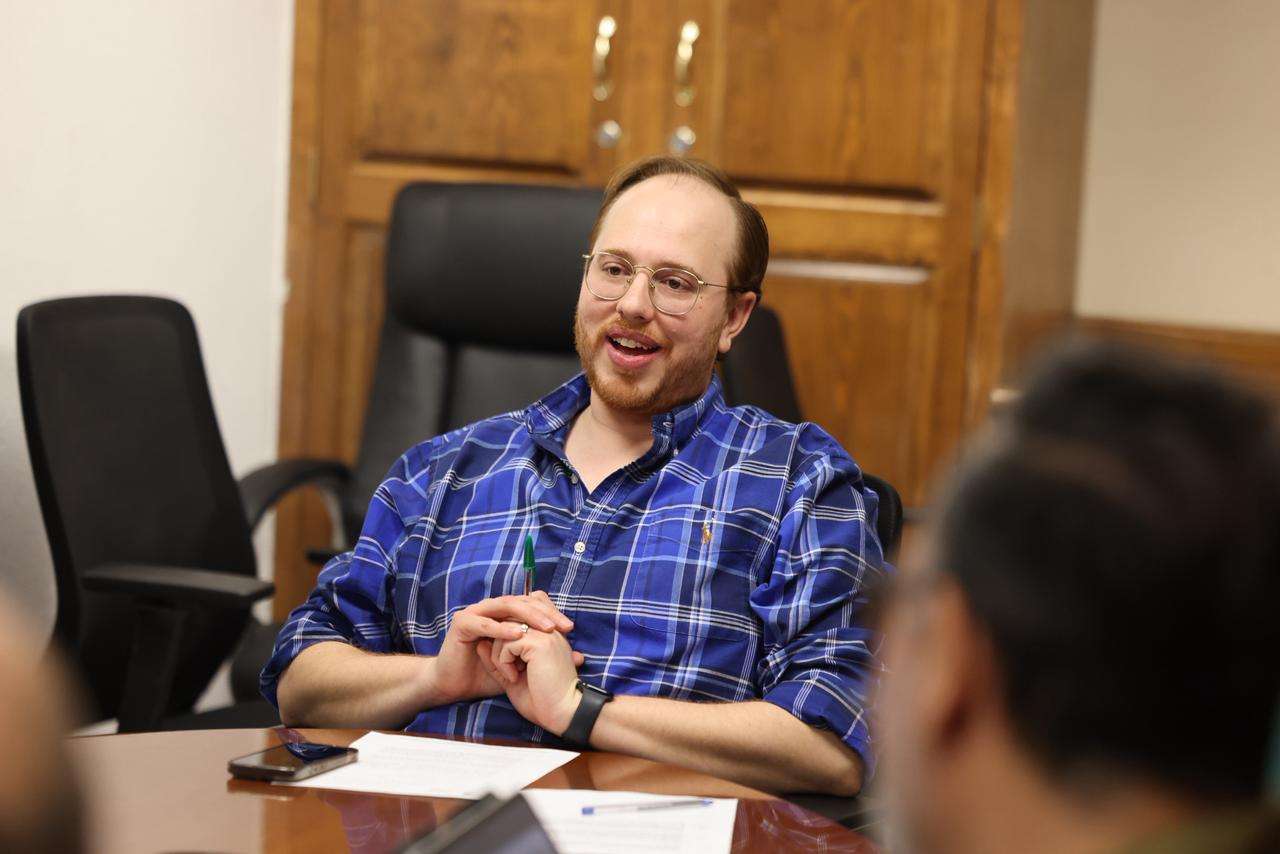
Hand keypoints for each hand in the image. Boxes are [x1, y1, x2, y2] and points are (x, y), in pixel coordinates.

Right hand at [429, 595, 573, 705]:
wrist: (455, 687)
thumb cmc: (486, 675)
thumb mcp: (522, 666)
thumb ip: (547, 657)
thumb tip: (580, 656)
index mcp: (505, 614)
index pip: (532, 603)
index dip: (551, 611)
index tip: (570, 628)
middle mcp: (491, 609)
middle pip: (522, 601)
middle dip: (544, 613)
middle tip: (562, 626)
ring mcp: (476, 613)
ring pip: (505, 606)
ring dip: (527, 616)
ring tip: (545, 628)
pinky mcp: (462, 624)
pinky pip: (484, 623)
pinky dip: (501, 628)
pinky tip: (517, 635)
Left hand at [477, 623, 581, 734]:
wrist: (561, 714)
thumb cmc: (541, 699)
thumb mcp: (513, 675)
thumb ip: (498, 658)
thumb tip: (480, 642)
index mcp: (548, 634)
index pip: (516, 621)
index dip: (504, 639)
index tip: (505, 663)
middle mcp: (549, 628)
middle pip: (508, 621)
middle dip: (498, 646)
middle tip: (505, 670)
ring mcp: (545, 633)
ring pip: (505, 630)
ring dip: (499, 655)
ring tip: (511, 675)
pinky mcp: (539, 643)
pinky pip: (507, 643)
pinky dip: (503, 662)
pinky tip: (514, 678)